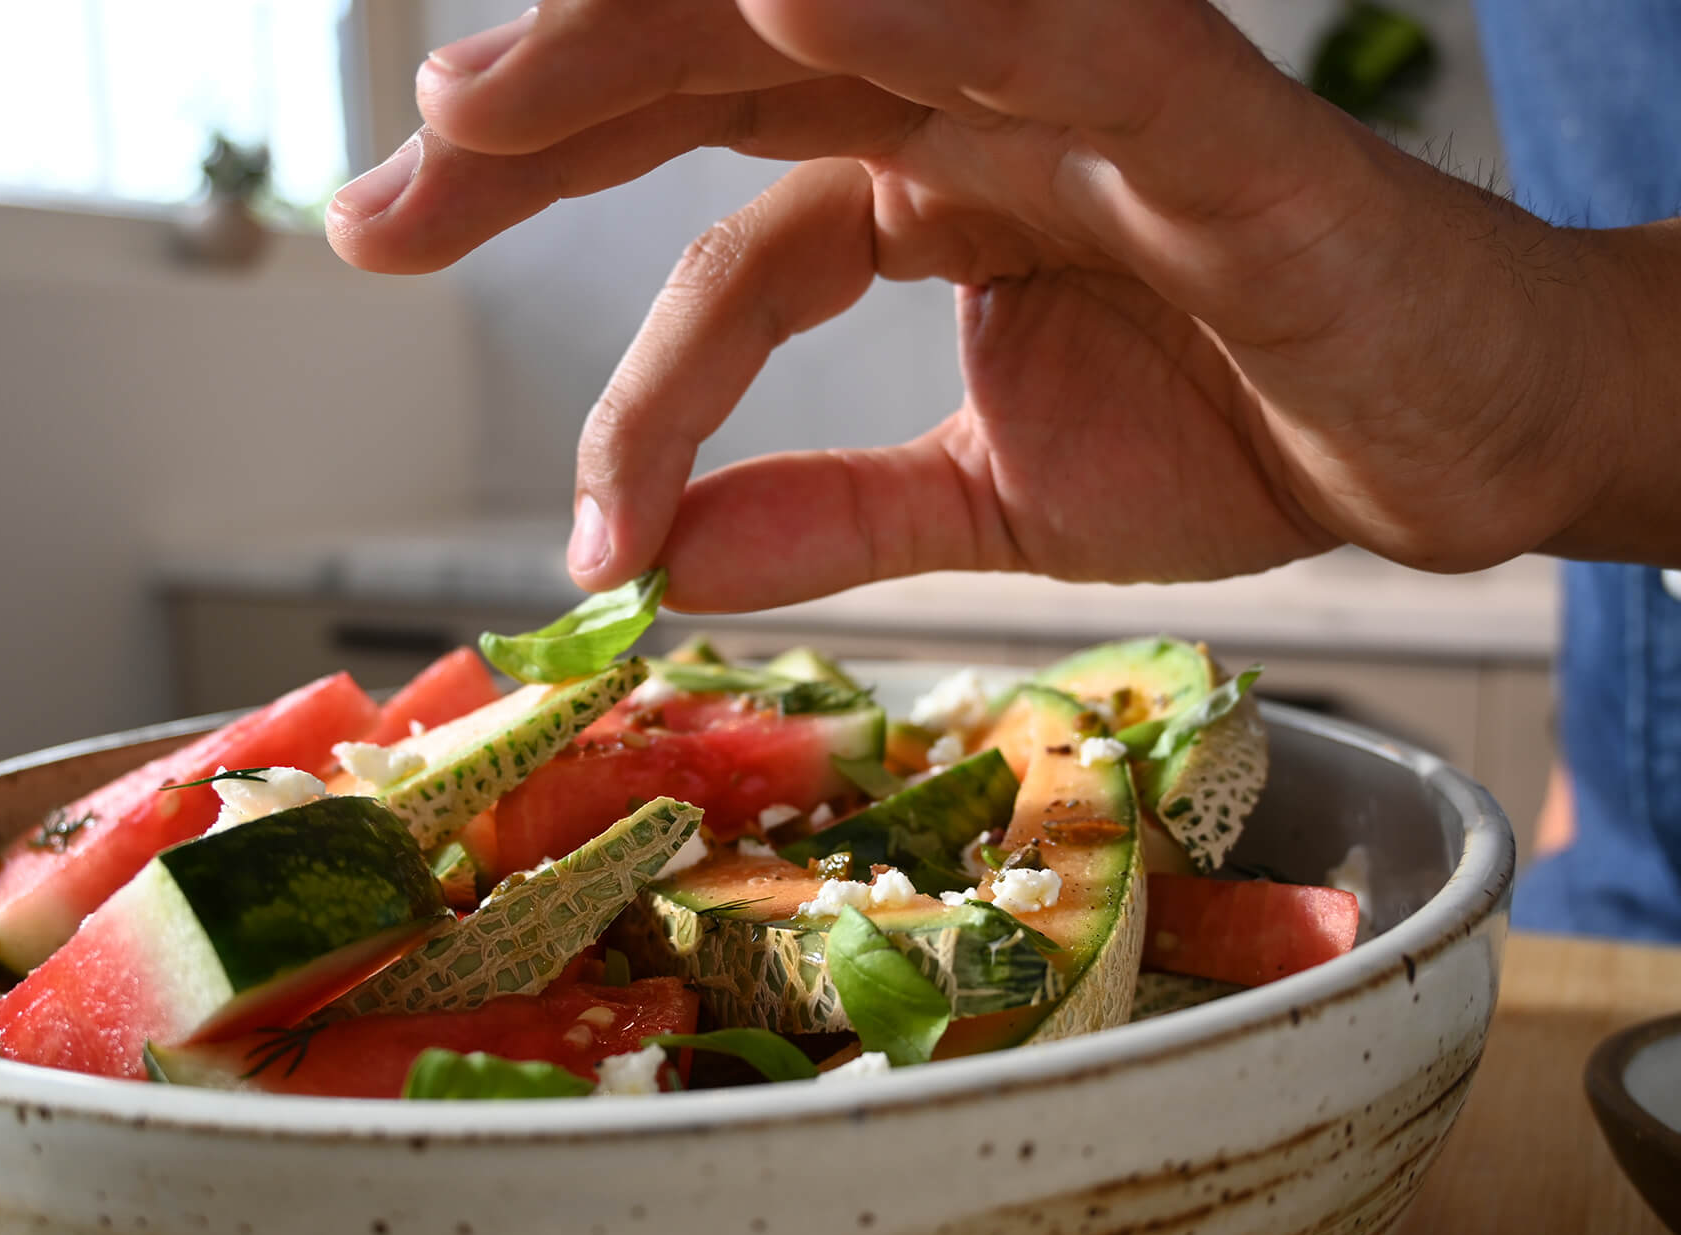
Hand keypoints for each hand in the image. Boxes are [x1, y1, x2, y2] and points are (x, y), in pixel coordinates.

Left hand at [328, 0, 1621, 610]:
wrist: (1463, 446)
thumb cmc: (1251, 426)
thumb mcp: (998, 500)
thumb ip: (835, 513)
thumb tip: (669, 562)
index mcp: (927, 183)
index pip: (720, 227)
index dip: (613, 351)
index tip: (574, 531)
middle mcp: (979, 110)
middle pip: (723, 72)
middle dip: (544, 121)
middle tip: (387, 186)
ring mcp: (1086, 100)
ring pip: (846, 25)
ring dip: (655, 41)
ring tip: (480, 99)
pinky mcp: (1211, 129)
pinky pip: (1055, 51)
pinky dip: (925, 24)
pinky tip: (790, 10)